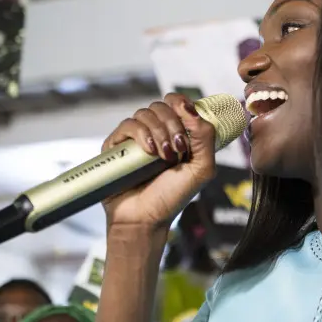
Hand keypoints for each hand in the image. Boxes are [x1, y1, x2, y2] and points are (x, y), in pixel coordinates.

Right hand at [100, 93, 217, 234]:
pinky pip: (128, 124)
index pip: (177, 103)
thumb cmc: (172, 197)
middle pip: (162, 105)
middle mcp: (155, 132)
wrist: (145, 219)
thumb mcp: (201, 168)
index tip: (189, 121)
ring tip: (163, 156)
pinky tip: (149, 152)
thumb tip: (192, 108)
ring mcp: (134, 138)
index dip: (183, 105)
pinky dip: (141, 133)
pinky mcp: (116, 145)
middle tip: (178, 149)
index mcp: (175, 134)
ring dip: (159, 132)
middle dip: (173, 124)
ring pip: (145, 113)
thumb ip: (206, 137)